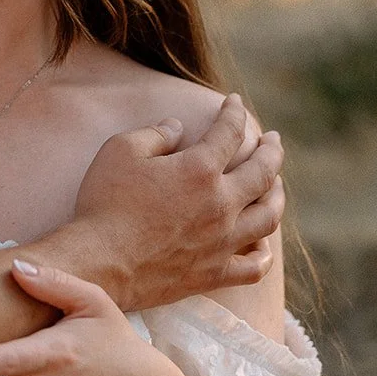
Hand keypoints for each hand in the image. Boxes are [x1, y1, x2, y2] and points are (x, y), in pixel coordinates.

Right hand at [69, 94, 283, 309]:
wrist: (99, 263)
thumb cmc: (105, 203)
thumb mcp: (120, 151)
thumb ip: (154, 134)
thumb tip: (177, 127)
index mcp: (199, 169)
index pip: (229, 132)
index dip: (233, 112)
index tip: (233, 102)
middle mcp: (220, 203)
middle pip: (264, 172)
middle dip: (272, 151)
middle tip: (274, 141)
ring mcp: (222, 242)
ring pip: (268, 217)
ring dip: (277, 197)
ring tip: (276, 187)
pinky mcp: (213, 273)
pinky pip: (253, 267)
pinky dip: (262, 255)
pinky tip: (262, 246)